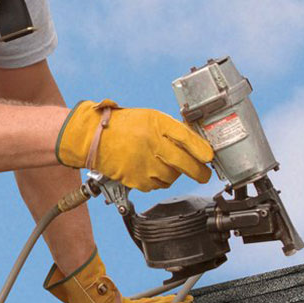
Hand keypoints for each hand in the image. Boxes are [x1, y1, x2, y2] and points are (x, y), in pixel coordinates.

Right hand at [56, 99, 213, 191]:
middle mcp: (151, 144)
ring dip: (174, 174)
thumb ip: (172, 129)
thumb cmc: (123, 126)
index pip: (186, 138)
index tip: (210, 157)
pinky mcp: (136, 180)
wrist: (93, 138)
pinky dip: (158, 180)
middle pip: (184, 164)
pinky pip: (156, 185)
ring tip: (166, 165)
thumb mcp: (150, 118)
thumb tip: (196, 142)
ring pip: (172, 177)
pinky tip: (151, 170)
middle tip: (204, 174)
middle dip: (198, 172)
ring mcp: (144, 164)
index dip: (201, 150)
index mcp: (156, 124)